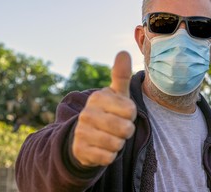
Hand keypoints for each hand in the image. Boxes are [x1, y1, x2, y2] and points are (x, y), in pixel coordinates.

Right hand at [72, 51, 136, 166]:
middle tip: (117, 127)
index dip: (131, 115)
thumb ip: (121, 75)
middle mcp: (87, 113)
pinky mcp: (80, 150)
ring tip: (110, 137)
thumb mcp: (115, 94)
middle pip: (125, 129)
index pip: (130, 111)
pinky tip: (102, 148)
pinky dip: (110, 156)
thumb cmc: (108, 112)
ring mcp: (82, 132)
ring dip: (118, 143)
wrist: (85, 136)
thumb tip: (123, 52)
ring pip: (117, 144)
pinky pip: (108, 158)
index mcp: (98, 98)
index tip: (122, 114)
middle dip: (126, 131)